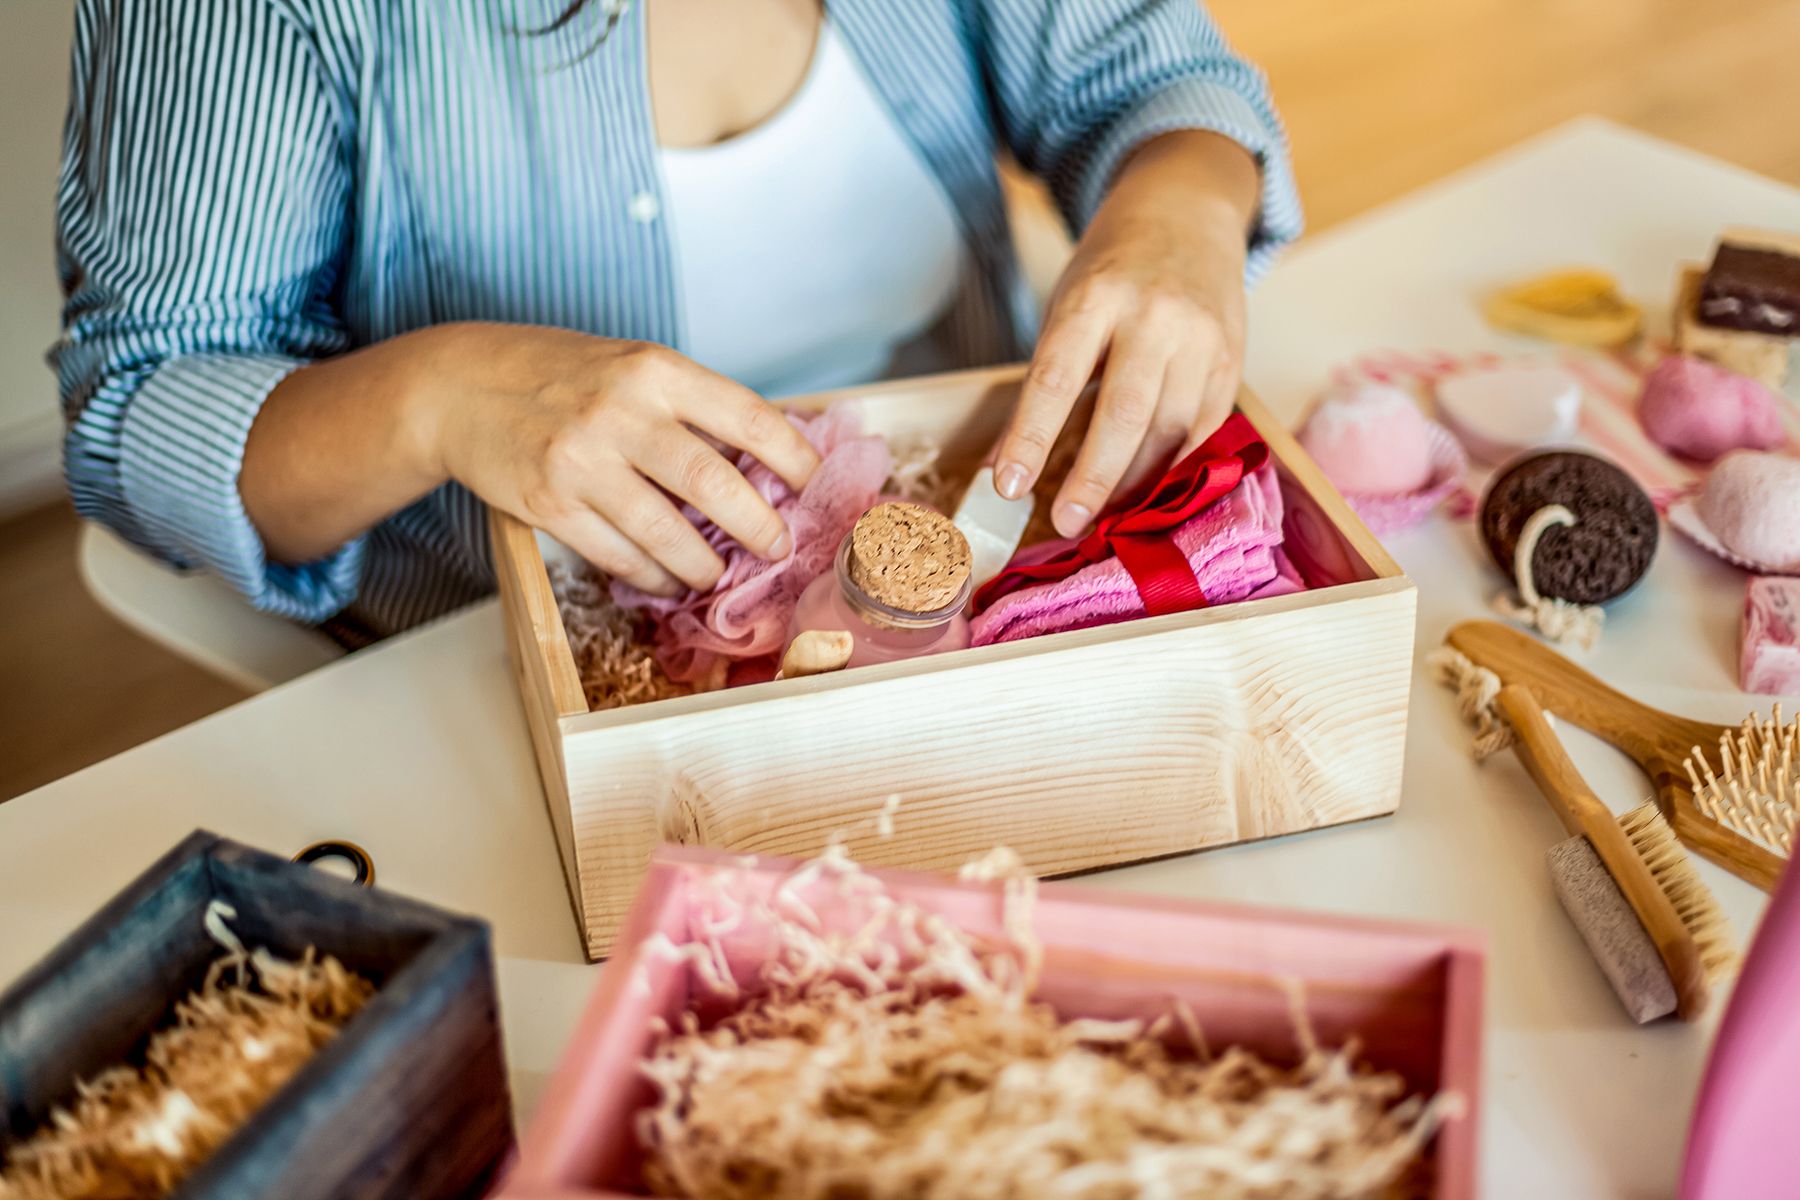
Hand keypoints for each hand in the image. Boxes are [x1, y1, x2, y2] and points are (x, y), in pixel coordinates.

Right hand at [425, 324, 819, 594]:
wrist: (459, 386)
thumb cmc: (561, 377)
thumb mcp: (631, 367)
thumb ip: (690, 408)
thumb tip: (765, 467)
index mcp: (655, 370)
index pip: (747, 417)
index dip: (793, 459)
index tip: (815, 488)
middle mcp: (621, 412)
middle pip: (714, 482)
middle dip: (759, 527)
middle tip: (779, 548)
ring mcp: (581, 461)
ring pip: (666, 533)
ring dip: (704, 566)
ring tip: (719, 576)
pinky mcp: (549, 504)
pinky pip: (619, 555)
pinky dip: (654, 576)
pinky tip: (669, 581)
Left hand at [994, 131, 1258, 536]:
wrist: (1186, 215)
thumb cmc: (1112, 271)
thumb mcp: (1066, 305)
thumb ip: (1046, 382)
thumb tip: (1010, 467)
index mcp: (1095, 297)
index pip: (1055, 379)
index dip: (1031, 439)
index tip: (1008, 486)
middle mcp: (1154, 317)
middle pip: (1124, 415)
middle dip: (1093, 479)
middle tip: (1065, 524)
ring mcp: (1201, 340)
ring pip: (1170, 432)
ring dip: (1134, 485)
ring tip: (1103, 517)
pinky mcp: (1231, 363)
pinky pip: (1203, 433)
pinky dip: (1174, 471)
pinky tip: (1148, 493)